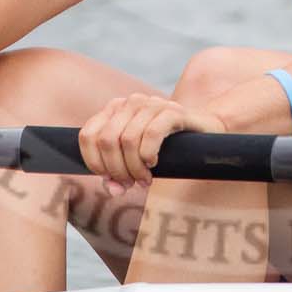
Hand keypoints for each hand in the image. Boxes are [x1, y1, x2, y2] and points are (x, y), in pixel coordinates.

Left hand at [77, 92, 223, 193]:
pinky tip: (154, 164)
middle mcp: (129, 102)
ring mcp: (151, 103)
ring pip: (127, 140)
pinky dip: (148, 155)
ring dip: (134, 168)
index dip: (95, 163)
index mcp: (114, 110)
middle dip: (117, 169)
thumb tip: (113, 189)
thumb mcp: (135, 162)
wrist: (204, 131)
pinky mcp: (172, 111)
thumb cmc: (165, 148)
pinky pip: (150, 134)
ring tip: (145, 179)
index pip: (87, 136)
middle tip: (132, 182)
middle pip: (106, 141)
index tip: (111, 179)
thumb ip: (118, 176)